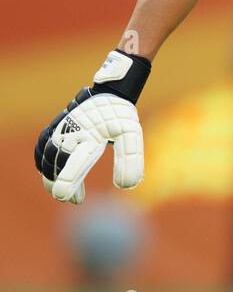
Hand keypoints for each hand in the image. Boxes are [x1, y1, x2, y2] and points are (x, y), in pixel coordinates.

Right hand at [34, 50, 148, 203]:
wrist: (108, 92)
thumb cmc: (120, 116)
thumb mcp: (131, 136)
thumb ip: (130, 159)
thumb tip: (125, 186)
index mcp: (90, 137)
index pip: (77, 163)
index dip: (69, 181)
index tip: (62, 196)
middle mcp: (71, 134)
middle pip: (57, 163)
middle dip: (58, 182)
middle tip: (69, 199)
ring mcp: (61, 129)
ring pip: (48, 157)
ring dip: (51, 175)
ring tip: (61, 191)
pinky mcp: (55, 127)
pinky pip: (42, 146)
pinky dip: (42, 161)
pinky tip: (48, 173)